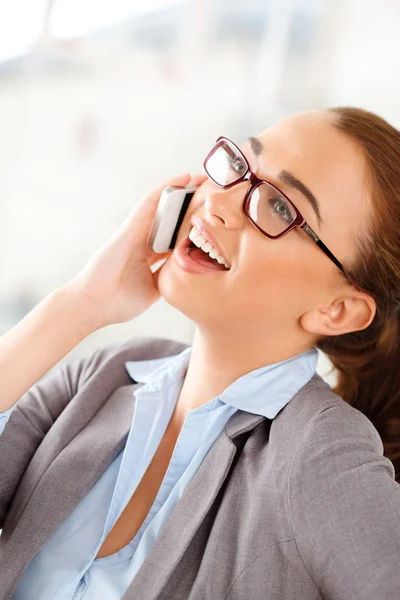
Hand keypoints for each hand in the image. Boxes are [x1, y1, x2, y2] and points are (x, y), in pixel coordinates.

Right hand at [66, 172, 206, 327]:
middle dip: (192, 205)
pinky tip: (181, 178)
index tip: (214, 218)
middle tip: (215, 191)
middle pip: (173, 218)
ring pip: (163, 206)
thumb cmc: (118, 302)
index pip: (177, 236)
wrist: (94, 306)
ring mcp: (136, 232)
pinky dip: (165, 189)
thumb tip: (188, 273)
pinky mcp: (129, 228)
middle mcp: (144, 240)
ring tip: (203, 177)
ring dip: (182, 190)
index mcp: (150, 256)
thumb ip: (168, 277)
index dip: (195, 225)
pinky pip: (149, 203)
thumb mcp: (154, 290)